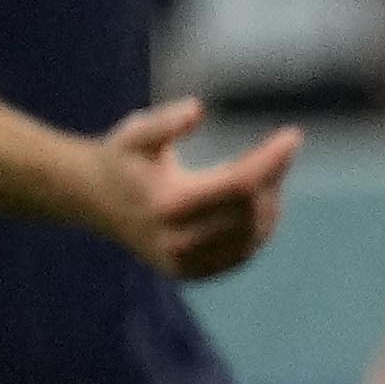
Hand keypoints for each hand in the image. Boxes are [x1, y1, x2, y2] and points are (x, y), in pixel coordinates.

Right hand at [85, 95, 301, 278]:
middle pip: (250, 209)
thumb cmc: (121, 157)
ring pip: (251, 237)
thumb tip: (198, 110)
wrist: (91, 199)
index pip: (240, 183)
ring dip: (269, 203)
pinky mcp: (188, 274)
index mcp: (167, 204)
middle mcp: (177, 240)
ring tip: (264, 173)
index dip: (271, 159)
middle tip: (277, 150)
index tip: (293, 136)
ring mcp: (184, 263)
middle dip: (272, 176)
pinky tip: (256, 202)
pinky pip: (240, 255)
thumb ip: (165, 121)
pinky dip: (257, 229)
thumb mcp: (137, 132)